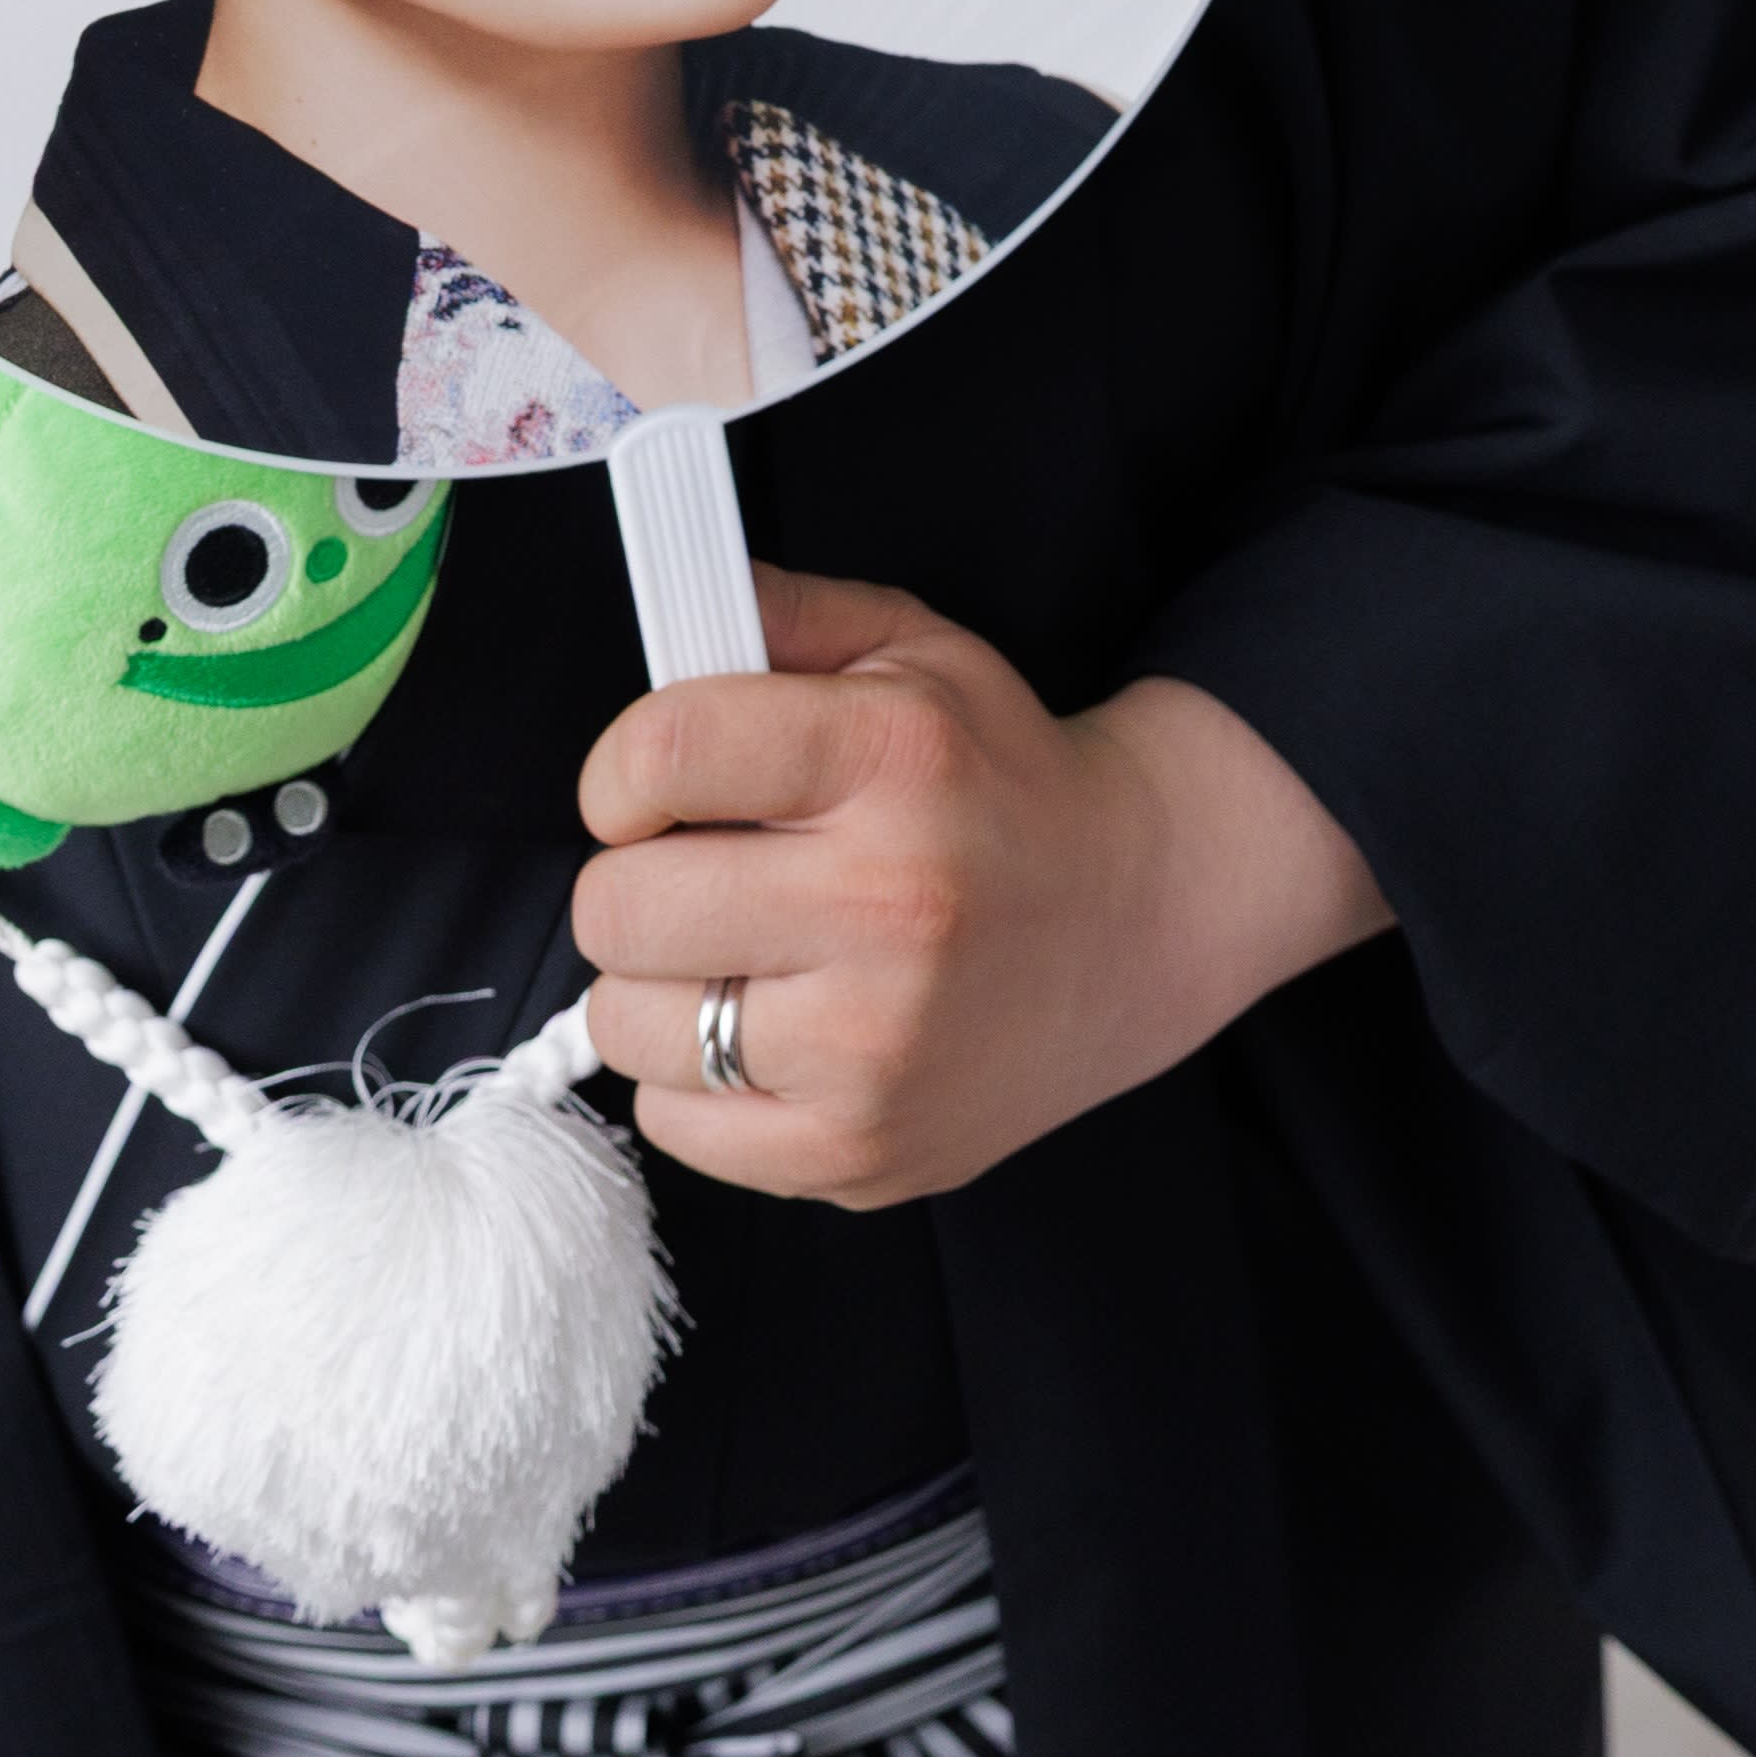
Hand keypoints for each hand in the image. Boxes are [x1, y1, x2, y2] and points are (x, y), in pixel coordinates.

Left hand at [572, 565, 1390, 1206]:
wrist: (1137, 924)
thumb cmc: (999, 781)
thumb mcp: (915, 654)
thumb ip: (779, 616)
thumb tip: (666, 604)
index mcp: (896, 759)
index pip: (660, 755)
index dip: (620, 771)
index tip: (646, 789)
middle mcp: (890, 905)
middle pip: (618, 906)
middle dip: (637, 880)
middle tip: (702, 875)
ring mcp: (875, 1048)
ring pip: (627, 1023)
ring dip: (659, 986)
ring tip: (738, 956)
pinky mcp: (860, 1152)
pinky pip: (673, 1122)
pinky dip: (695, 1079)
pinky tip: (772, 1030)